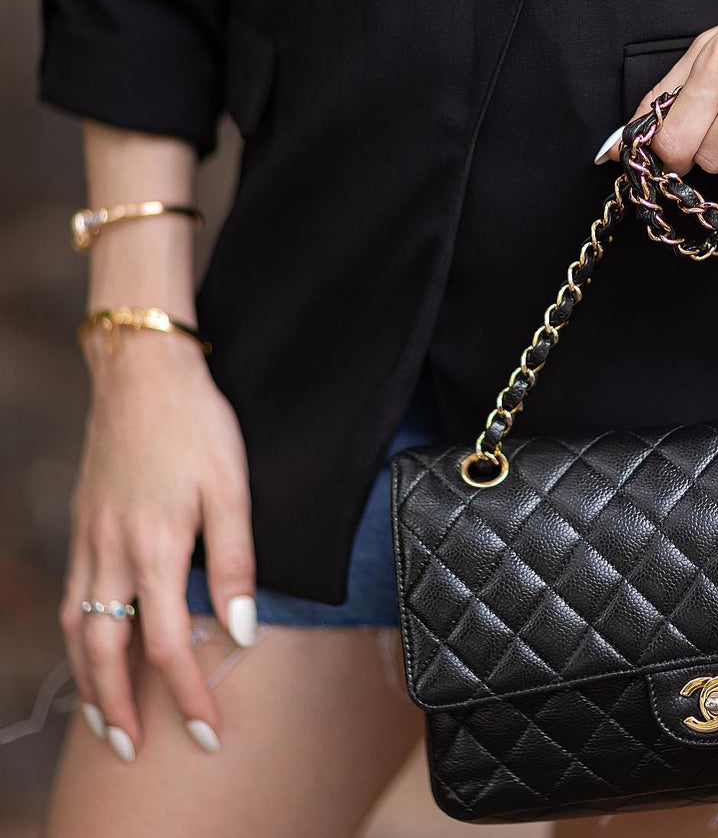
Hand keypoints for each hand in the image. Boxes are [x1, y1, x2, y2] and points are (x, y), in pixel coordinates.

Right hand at [60, 326, 256, 760]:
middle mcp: (112, 551)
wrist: (142, 370)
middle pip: (107, 651)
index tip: (207, 731)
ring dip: (90, 680)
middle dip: (121, 707)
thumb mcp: (233, 486)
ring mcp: (90, 537)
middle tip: (136, 750)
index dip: (186, 695)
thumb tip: (241, 631)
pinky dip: (79, 636)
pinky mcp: (83, 521)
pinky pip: (73, 595)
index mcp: (156, 547)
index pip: (167, 646)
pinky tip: (92, 644)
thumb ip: (235, 562)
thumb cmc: (196, 423)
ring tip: (107, 717)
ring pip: (79, 628)